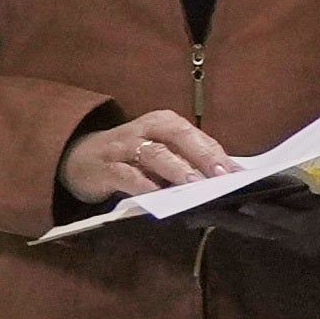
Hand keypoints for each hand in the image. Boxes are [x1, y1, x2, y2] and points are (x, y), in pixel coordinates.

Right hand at [57, 109, 227, 210]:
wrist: (81, 159)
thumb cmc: (130, 156)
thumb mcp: (158, 151)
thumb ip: (186, 159)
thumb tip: (225, 175)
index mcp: (162, 122)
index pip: (195, 135)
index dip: (217, 152)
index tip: (238, 172)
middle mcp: (144, 129)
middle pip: (177, 136)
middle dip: (202, 155)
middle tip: (221, 175)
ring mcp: (124, 147)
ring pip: (154, 154)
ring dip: (177, 170)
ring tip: (196, 186)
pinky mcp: (107, 168)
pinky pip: (127, 175)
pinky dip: (144, 186)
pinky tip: (158, 197)